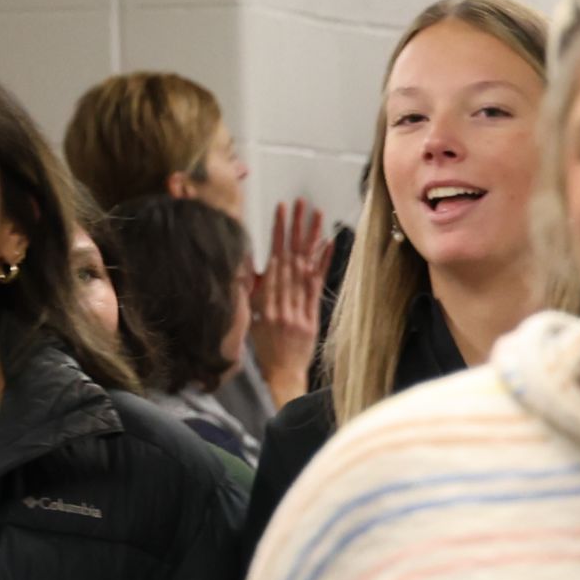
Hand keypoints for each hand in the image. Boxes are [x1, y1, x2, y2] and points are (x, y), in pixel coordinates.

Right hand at [250, 200, 329, 405]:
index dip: (278, 234)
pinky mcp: (312, 317)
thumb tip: (250, 265)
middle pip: (290, 259)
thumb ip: (251, 292)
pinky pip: (318, 287)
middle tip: (300, 203)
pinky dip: (324, 264)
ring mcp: (299, 310)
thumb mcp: (250, 319)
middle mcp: (282, 304)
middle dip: (295, 229)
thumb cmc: (264, 349)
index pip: (272, 260)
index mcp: (264, 302)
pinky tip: (329, 244)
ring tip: (317, 215)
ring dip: (312, 239)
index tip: (281, 211)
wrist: (282, 375)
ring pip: (306, 268)